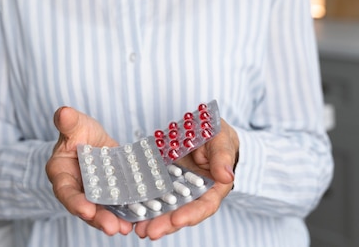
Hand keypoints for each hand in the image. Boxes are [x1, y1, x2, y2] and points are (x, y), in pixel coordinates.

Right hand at [46, 106, 133, 235]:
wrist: (92, 139)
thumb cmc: (78, 132)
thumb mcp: (75, 124)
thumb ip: (69, 122)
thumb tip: (63, 112)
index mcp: (60, 173)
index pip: (65, 190)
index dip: (74, 201)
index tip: (86, 209)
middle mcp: (74, 189)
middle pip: (84, 207)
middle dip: (97, 218)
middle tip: (112, 227)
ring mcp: (92, 195)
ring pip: (100, 211)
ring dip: (112, 221)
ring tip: (126, 228)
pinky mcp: (108, 196)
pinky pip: (115, 206)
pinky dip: (124, 214)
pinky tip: (136, 220)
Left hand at [134, 120, 238, 239]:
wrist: (200, 125)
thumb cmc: (216, 133)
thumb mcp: (221, 139)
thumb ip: (222, 157)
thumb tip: (226, 176)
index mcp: (214, 187)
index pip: (205, 205)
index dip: (192, 214)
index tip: (177, 220)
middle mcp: (195, 193)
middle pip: (182, 213)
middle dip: (167, 224)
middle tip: (150, 232)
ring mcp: (177, 188)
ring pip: (166, 209)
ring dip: (153, 221)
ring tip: (140, 229)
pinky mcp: (163, 181)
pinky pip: (153, 194)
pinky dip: (144, 205)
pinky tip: (132, 214)